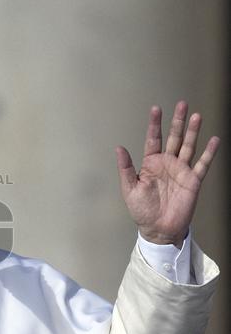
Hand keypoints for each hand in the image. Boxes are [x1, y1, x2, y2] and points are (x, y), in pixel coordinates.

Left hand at [115, 101, 219, 245]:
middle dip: (178, 121)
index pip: (154, 139)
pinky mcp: (193, 181)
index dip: (155, 124)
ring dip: (193, 132)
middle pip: (174, 137)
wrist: (158, 229)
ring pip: (188, 146)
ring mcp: (181, 171)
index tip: (156, 108)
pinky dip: (209, 153)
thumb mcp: (130, 189)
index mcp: (151, 163)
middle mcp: (167, 164)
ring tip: (196, 116)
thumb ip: (126, 168)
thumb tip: (119, 148)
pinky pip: (202, 164)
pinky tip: (214, 140)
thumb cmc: (142, 210)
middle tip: (182, 104)